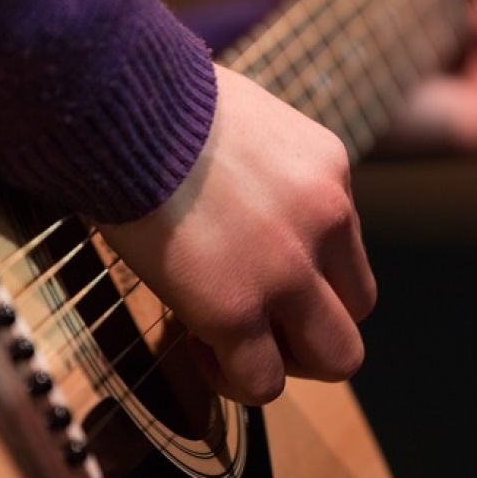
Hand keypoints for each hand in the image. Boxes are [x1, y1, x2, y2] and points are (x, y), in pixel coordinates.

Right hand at [101, 65, 375, 404]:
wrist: (119, 104)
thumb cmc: (155, 96)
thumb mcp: (242, 116)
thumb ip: (262, 161)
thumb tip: (233, 186)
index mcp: (329, 168)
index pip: (345, 248)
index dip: (305, 273)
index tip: (251, 270)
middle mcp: (326, 219)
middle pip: (358, 310)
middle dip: (310, 325)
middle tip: (255, 319)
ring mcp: (288, 269)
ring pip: (335, 358)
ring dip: (285, 360)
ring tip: (229, 343)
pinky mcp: (235, 309)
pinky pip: (260, 381)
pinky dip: (232, 379)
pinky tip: (194, 344)